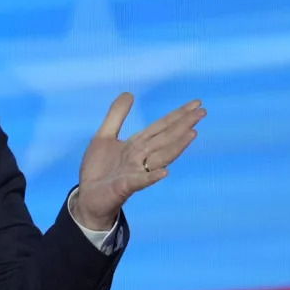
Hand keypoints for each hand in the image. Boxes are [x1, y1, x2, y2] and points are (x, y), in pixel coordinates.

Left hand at [73, 93, 205, 229]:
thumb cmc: (99, 169)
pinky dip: (152, 177)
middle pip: (165, 138)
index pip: (161, 127)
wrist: (87, 196)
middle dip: (183, 125)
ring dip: (176, 146)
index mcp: (137, 144)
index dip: (177, 115)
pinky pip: (141, 181)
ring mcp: (136, 172)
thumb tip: (129, 93)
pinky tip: (165, 172)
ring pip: (160, 157)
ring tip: (192, 133)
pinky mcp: (125, 186)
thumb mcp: (104, 136)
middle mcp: (141, 157)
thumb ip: (116, 116)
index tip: (197, 102)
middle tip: (202, 112)